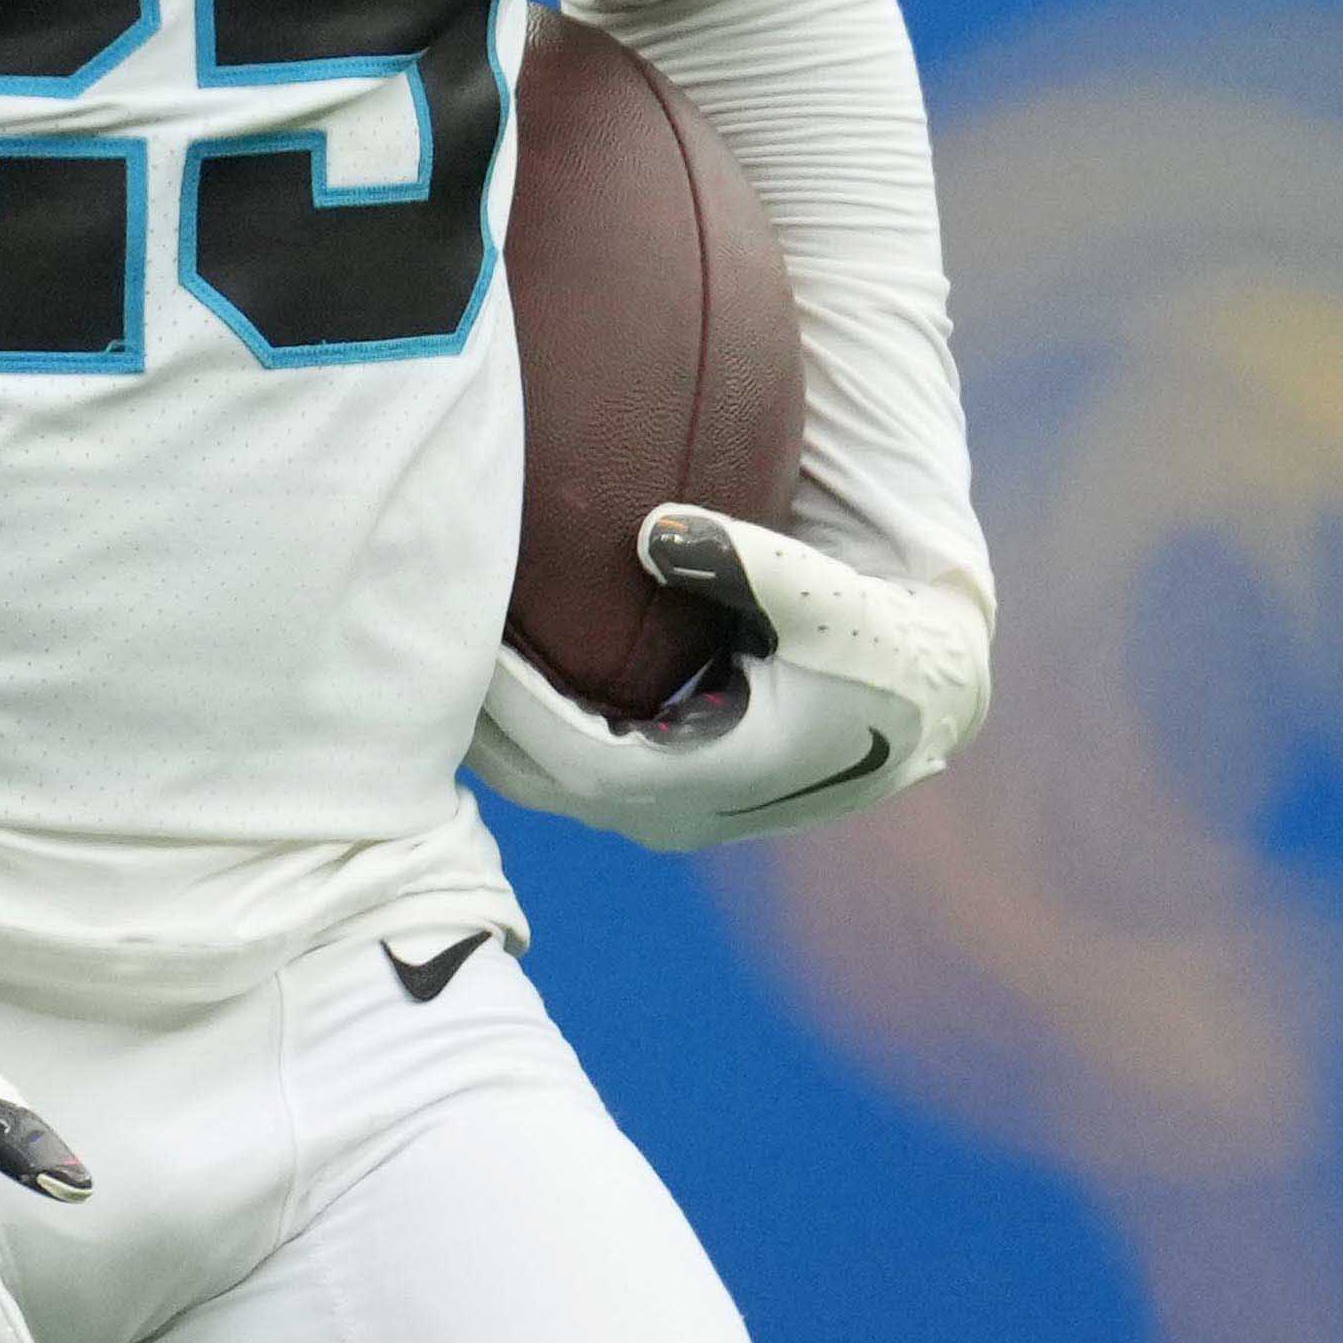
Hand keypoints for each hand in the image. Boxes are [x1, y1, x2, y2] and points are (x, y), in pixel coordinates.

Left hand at [472, 504, 985, 856]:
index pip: (572, 755)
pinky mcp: (666, 790)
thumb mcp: (826, 598)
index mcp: (709, 781)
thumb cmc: (880, 641)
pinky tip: (483, 668)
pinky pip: (566, 764)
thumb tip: (655, 528)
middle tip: (413, 637)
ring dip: (488, 726)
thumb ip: (744, 560)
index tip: (463, 639)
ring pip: (543, 779)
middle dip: (474, 716)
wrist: (928, 693)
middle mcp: (679, 815)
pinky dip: (520, 725)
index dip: (511, 705)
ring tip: (430, 651)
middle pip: (536, 778)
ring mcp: (669, 811)